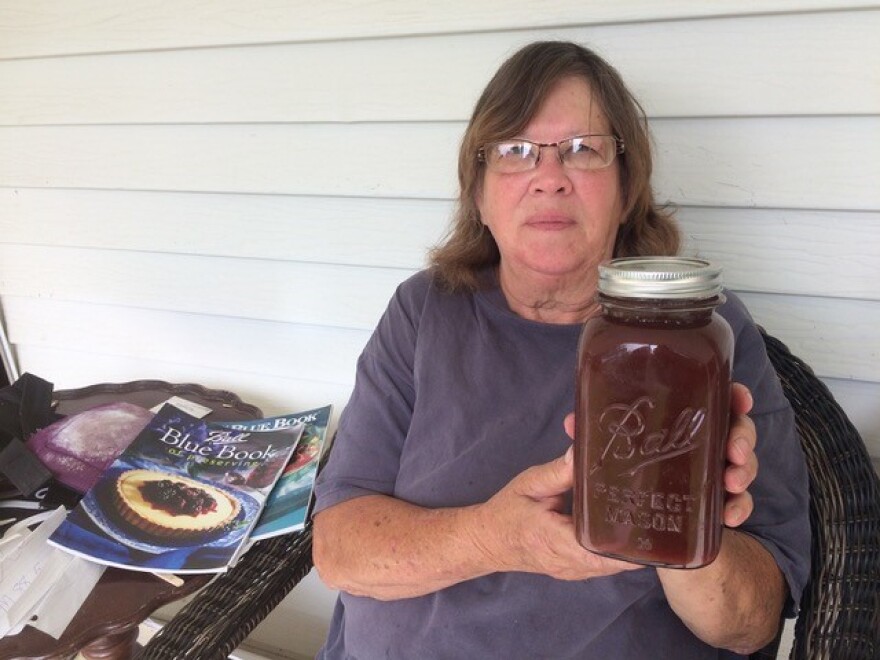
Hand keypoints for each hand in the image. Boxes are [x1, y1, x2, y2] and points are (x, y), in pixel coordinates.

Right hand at [470, 447, 638, 580]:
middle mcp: (567, 562)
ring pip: (613, 567)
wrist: (488, 541)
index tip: (643, 517)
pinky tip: (625, 530)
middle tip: (651, 510)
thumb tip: (581, 453)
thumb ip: (557, 472)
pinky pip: (604, 566)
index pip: (598, 549)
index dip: (624, 539)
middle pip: (614, 560)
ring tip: (644, 517)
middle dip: (635, 539)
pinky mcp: (576, 572)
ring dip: (628, 547)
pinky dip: (616, 552)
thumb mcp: (529, 484)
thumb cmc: (507, 511)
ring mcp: (573, 572)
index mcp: (552, 538)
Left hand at [562, 382, 757, 528]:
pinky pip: (737, 503)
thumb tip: (573, 423)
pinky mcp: (712, 504)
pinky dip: (738, 508)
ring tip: (732, 481)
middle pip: (736, 430)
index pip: (716, 398)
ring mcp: (711, 473)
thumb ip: (592, 436)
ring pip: (742, 464)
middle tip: (734, 451)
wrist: (624, 521)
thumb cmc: (616, 469)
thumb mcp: (601, 451)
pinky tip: (728, 517)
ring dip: (744, 471)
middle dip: (743, 436)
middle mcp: (701, 443)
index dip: (734, 396)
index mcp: (679, 419)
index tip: (739, 399)